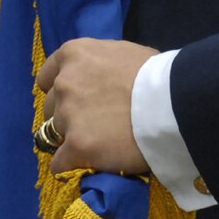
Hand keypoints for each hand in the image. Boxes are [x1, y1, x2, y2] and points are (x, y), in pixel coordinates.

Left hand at [37, 39, 156, 174]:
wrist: (172, 104)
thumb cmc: (156, 74)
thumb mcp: (124, 53)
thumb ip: (101, 65)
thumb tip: (100, 78)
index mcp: (74, 54)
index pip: (46, 77)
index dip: (59, 91)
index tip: (75, 102)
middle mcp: (65, 83)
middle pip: (50, 108)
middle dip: (66, 117)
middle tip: (92, 125)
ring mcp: (68, 115)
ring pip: (53, 135)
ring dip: (70, 140)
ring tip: (96, 145)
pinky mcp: (76, 146)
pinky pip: (59, 162)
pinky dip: (71, 165)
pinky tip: (87, 164)